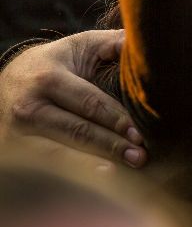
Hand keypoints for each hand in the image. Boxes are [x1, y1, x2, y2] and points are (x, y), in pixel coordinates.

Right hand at [0, 29, 145, 167]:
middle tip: (140, 157)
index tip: (140, 134)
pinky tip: (97, 182)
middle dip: (110, 146)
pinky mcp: (14, 153)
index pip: (89, 103)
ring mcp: (18, 134)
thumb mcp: (81, 46)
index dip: (116, 119)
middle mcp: (29, 108)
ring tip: (122, 174)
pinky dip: (73, 175)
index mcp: (48, 79)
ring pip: (59, 156)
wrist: (9, 80)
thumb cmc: (58, 63)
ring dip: (93, 167)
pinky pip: (47, 168)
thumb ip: (112, 43)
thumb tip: (142, 44)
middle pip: (76, 132)